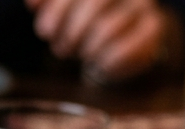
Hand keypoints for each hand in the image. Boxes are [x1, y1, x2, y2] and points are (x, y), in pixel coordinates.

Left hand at [28, 0, 172, 80]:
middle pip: (95, 2)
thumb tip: (32, 2)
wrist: (125, 35)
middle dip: (71, 32)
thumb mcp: (62, 9)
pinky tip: (98, 65)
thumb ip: (47, 3)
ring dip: (87, 49)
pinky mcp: (152, 28)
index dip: (58, 9)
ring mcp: (142, 5)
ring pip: (108, 28)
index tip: (44, 32)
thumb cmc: (85, 19)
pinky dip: (105, 63)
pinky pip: (127, 48)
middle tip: (61, 49)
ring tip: (81, 55)